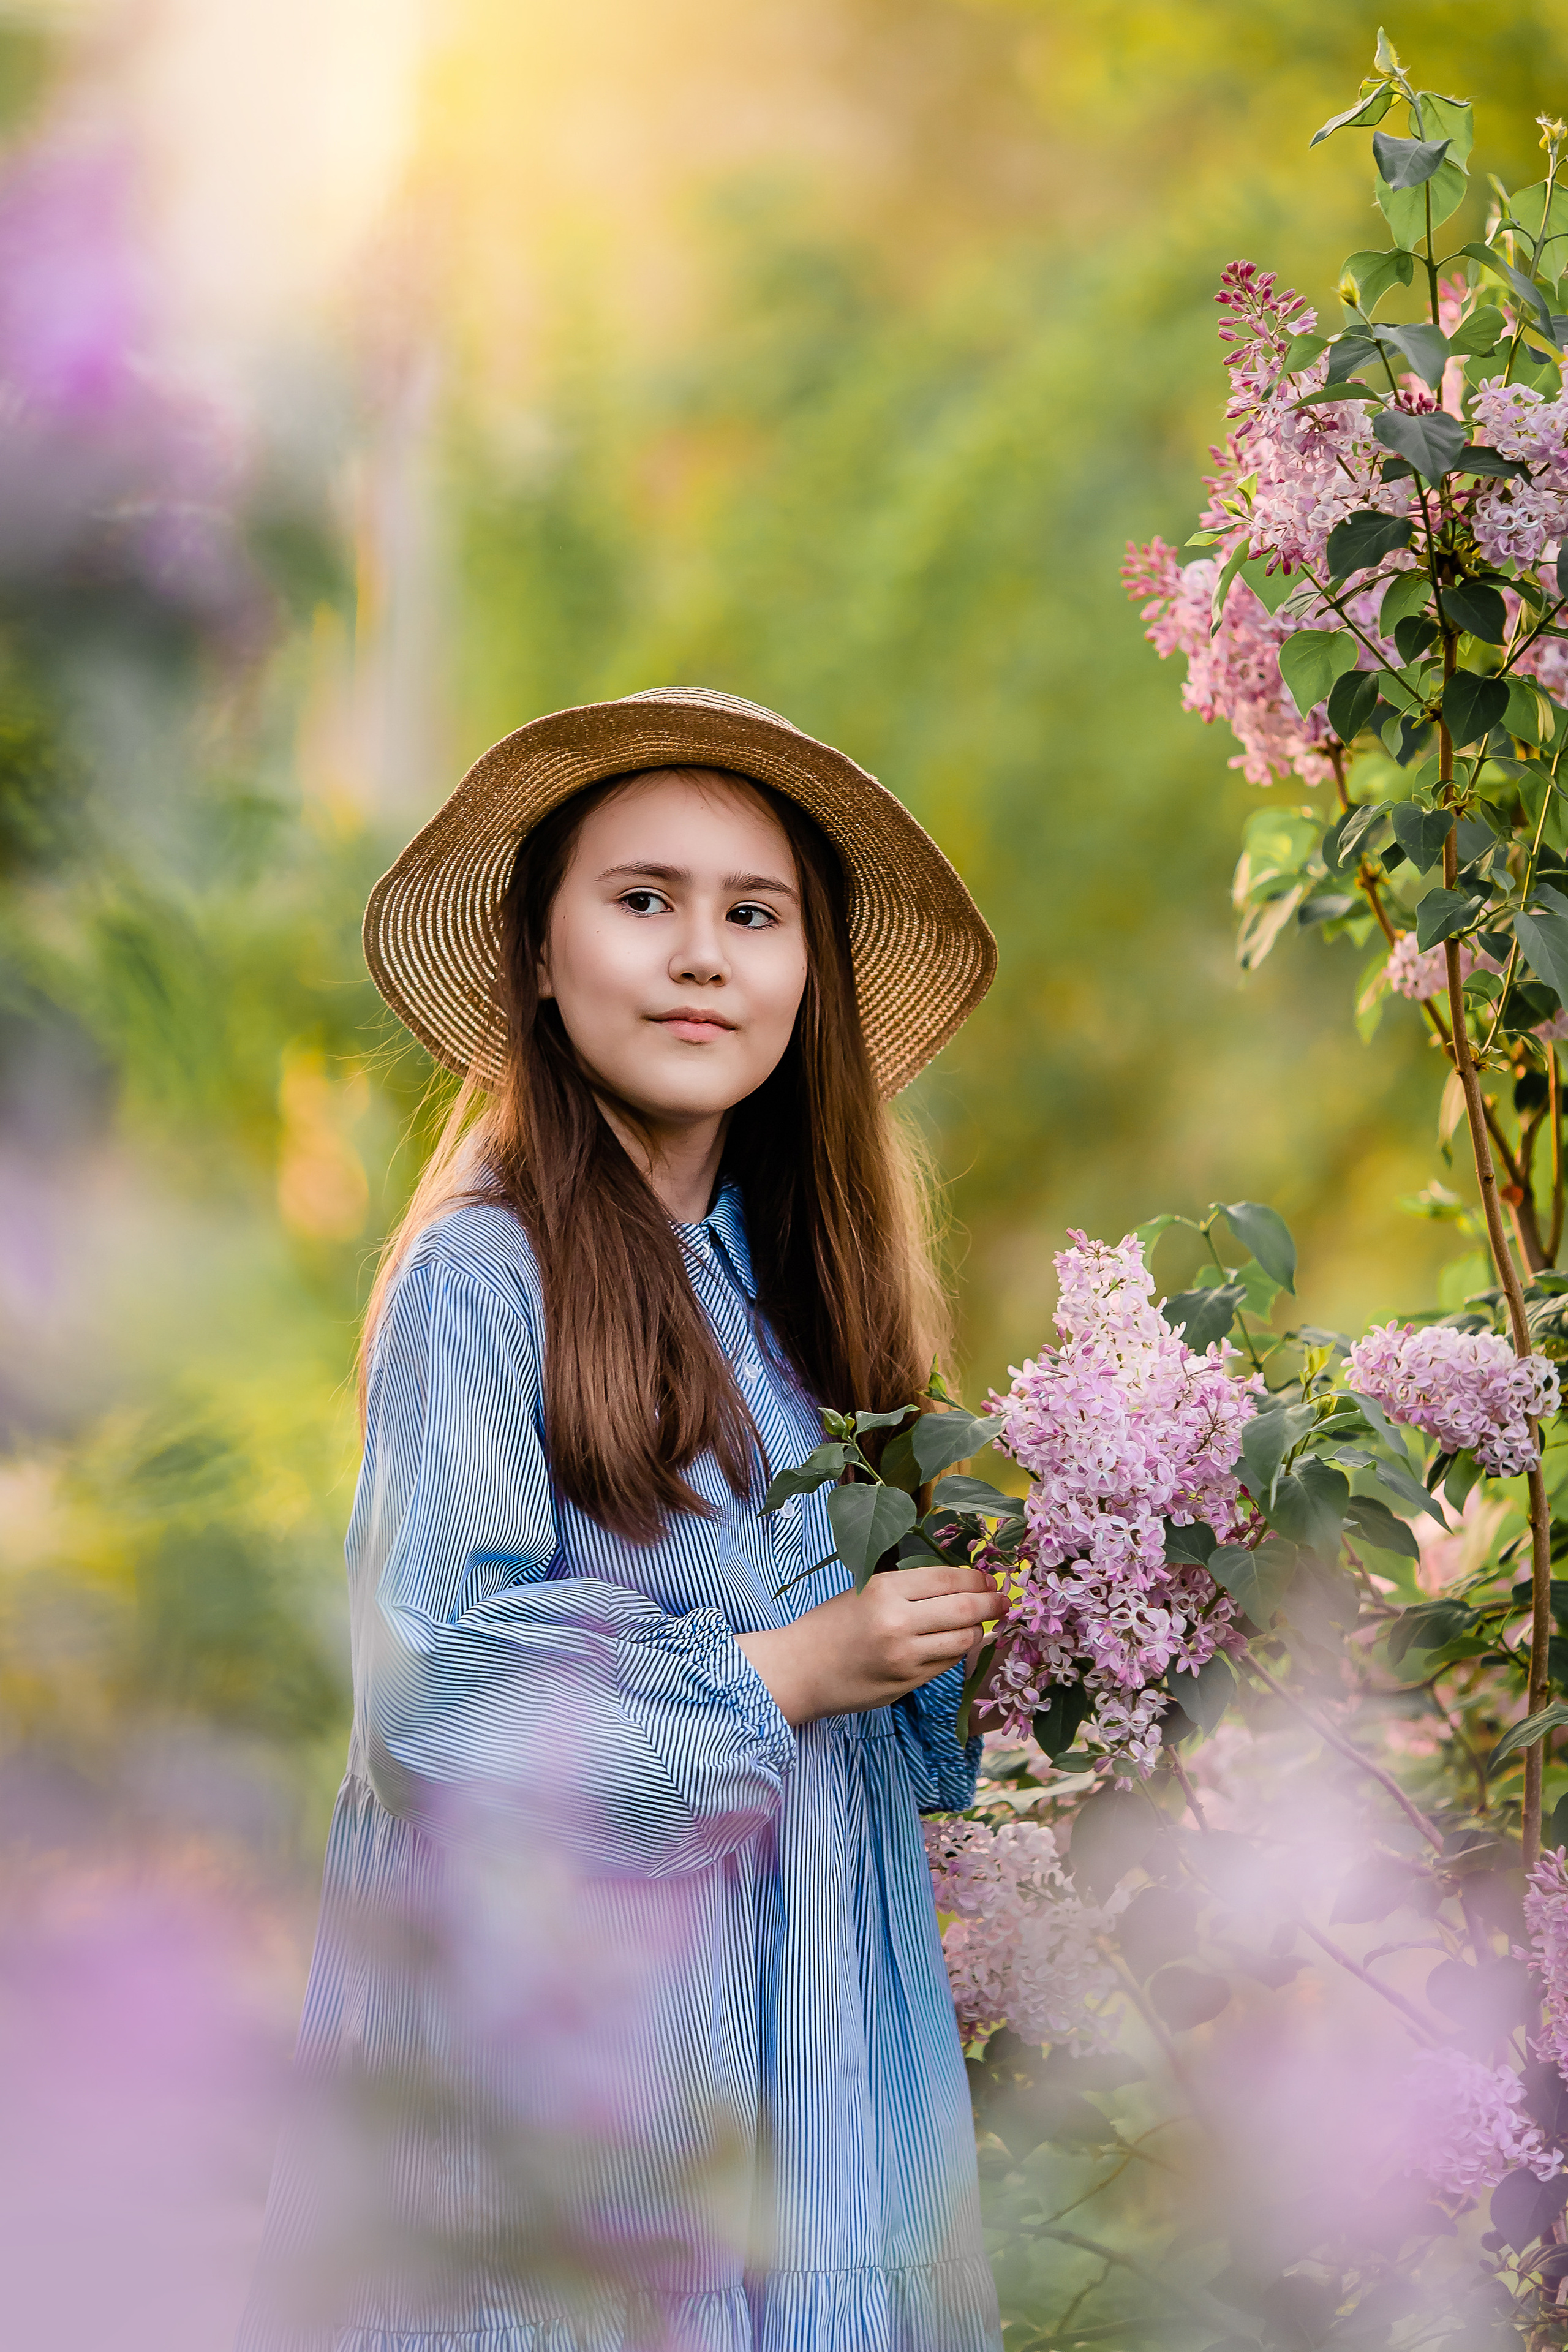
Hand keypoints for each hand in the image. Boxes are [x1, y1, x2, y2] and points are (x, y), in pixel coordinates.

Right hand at [734, 1565, 999, 1727]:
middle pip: (965, 1608)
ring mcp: (904, 1657)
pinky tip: (953, 1644)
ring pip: (963, 1640)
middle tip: (1004, 1601)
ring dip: (977, 1631)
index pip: (949, 1579)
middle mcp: (898, 1622)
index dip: (977, 1578)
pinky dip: (956, 1652)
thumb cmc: (831, 1624)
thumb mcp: (864, 1590)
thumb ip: (908, 1587)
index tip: (991, 1578)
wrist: (800, 1669)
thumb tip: (961, 1582)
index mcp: (885, 1589)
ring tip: (979, 1624)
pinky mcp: (906, 1684)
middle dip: (992, 1603)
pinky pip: (946, 1664)